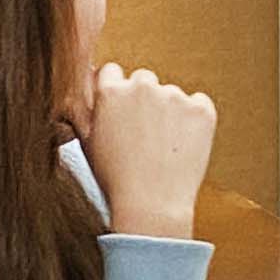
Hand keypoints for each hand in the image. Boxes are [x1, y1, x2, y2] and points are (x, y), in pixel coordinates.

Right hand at [80, 63, 218, 240]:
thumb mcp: (87, 142)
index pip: (113, 73)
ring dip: (169, 112)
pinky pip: (199, 104)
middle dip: (143, 100)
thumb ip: (81, 109)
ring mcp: (175, 96)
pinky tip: (182, 145)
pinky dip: (194, 120)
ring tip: (162, 147)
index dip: (117, 94)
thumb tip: (77, 87)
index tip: (122, 113)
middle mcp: (142, 86)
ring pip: (171, 95)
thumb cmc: (115, 178)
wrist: (152, 206)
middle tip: (143, 134)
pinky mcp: (202, 110)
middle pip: (144, 80)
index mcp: (111, 91)